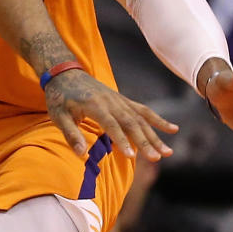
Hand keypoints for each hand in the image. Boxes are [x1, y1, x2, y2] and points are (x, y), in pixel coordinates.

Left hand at [45, 70, 177, 159]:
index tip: (132, 157)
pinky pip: (143, 110)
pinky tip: (173, 129)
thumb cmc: (59, 97)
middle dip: (145, 141)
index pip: (111, 124)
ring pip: (141, 118)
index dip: (121, 140)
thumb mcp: (58, 115)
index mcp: (94, 104)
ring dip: (155, 136)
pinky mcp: (123, 100)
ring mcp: (119, 100)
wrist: (64, 73)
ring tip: (168, 153)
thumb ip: (70, 134)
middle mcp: (111, 101)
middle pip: (131, 122)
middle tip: (157, 158)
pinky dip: (158, 120)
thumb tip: (80, 154)